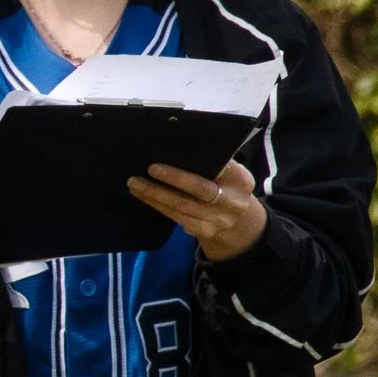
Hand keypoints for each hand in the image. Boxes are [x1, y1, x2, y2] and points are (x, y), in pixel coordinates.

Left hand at [130, 159, 267, 262]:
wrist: (236, 221)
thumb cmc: (226, 186)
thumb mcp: (231, 174)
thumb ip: (216, 162)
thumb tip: (179, 145)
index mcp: (241, 181)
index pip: (222, 167)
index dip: (203, 161)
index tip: (178, 152)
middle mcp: (232, 202)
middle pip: (200, 189)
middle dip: (174, 179)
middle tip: (150, 168)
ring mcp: (217, 220)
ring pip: (182, 207)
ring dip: (156, 194)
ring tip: (135, 183)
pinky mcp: (203, 231)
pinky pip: (175, 217)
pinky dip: (157, 205)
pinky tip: (142, 196)